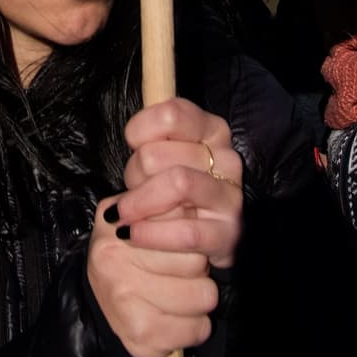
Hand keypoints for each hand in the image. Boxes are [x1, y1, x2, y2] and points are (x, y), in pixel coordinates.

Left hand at [85, 97, 241, 356]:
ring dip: (139, 202)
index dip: (142, 128)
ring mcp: (230, 197)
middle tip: (133, 188)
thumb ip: (150, 137)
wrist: (199, 242)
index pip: (173, 114)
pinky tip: (132, 235)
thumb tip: (131, 131)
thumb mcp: (162, 156)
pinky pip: (185, 232)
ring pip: (176, 183)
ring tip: (126, 214)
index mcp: (212, 131)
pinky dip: (150, 234)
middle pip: (159, 154)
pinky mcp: (228, 234)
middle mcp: (227, 159)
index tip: (132, 143)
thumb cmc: (171, 190)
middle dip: (134, 173)